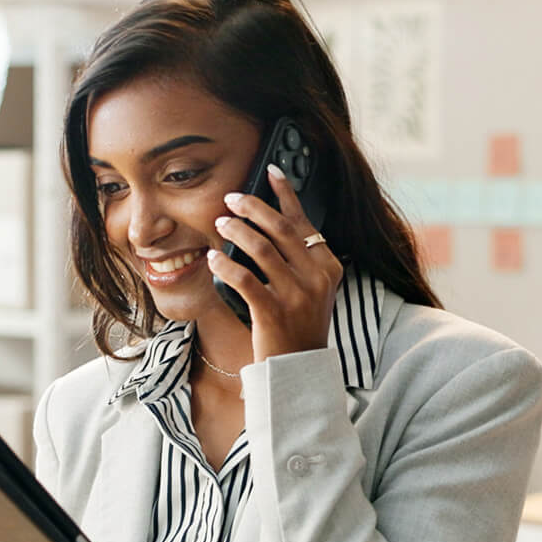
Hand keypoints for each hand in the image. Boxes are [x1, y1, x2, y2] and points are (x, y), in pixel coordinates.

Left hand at [206, 163, 342, 362]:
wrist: (299, 370)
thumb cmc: (299, 328)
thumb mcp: (312, 290)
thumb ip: (299, 261)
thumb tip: (267, 225)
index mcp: (327, 267)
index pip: (304, 222)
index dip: (285, 194)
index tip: (270, 171)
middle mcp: (315, 278)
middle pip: (280, 229)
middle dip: (252, 207)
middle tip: (231, 198)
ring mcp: (295, 296)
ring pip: (261, 248)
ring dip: (236, 230)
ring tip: (221, 223)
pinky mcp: (272, 312)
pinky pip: (244, 279)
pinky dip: (225, 264)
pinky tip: (214, 258)